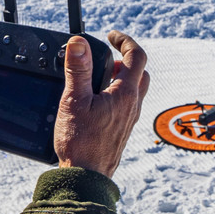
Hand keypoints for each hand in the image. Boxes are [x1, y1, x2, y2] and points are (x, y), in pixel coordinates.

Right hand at [53, 31, 149, 177]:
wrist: (86, 178)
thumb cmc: (81, 142)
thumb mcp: (75, 101)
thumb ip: (78, 70)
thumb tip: (78, 43)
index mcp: (125, 94)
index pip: (136, 56)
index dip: (124, 40)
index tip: (110, 35)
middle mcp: (133, 106)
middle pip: (140, 73)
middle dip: (124, 59)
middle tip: (104, 58)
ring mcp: (129, 120)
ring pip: (133, 90)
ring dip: (120, 78)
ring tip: (97, 79)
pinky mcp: (122, 131)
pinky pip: (126, 105)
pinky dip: (116, 95)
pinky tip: (95, 103)